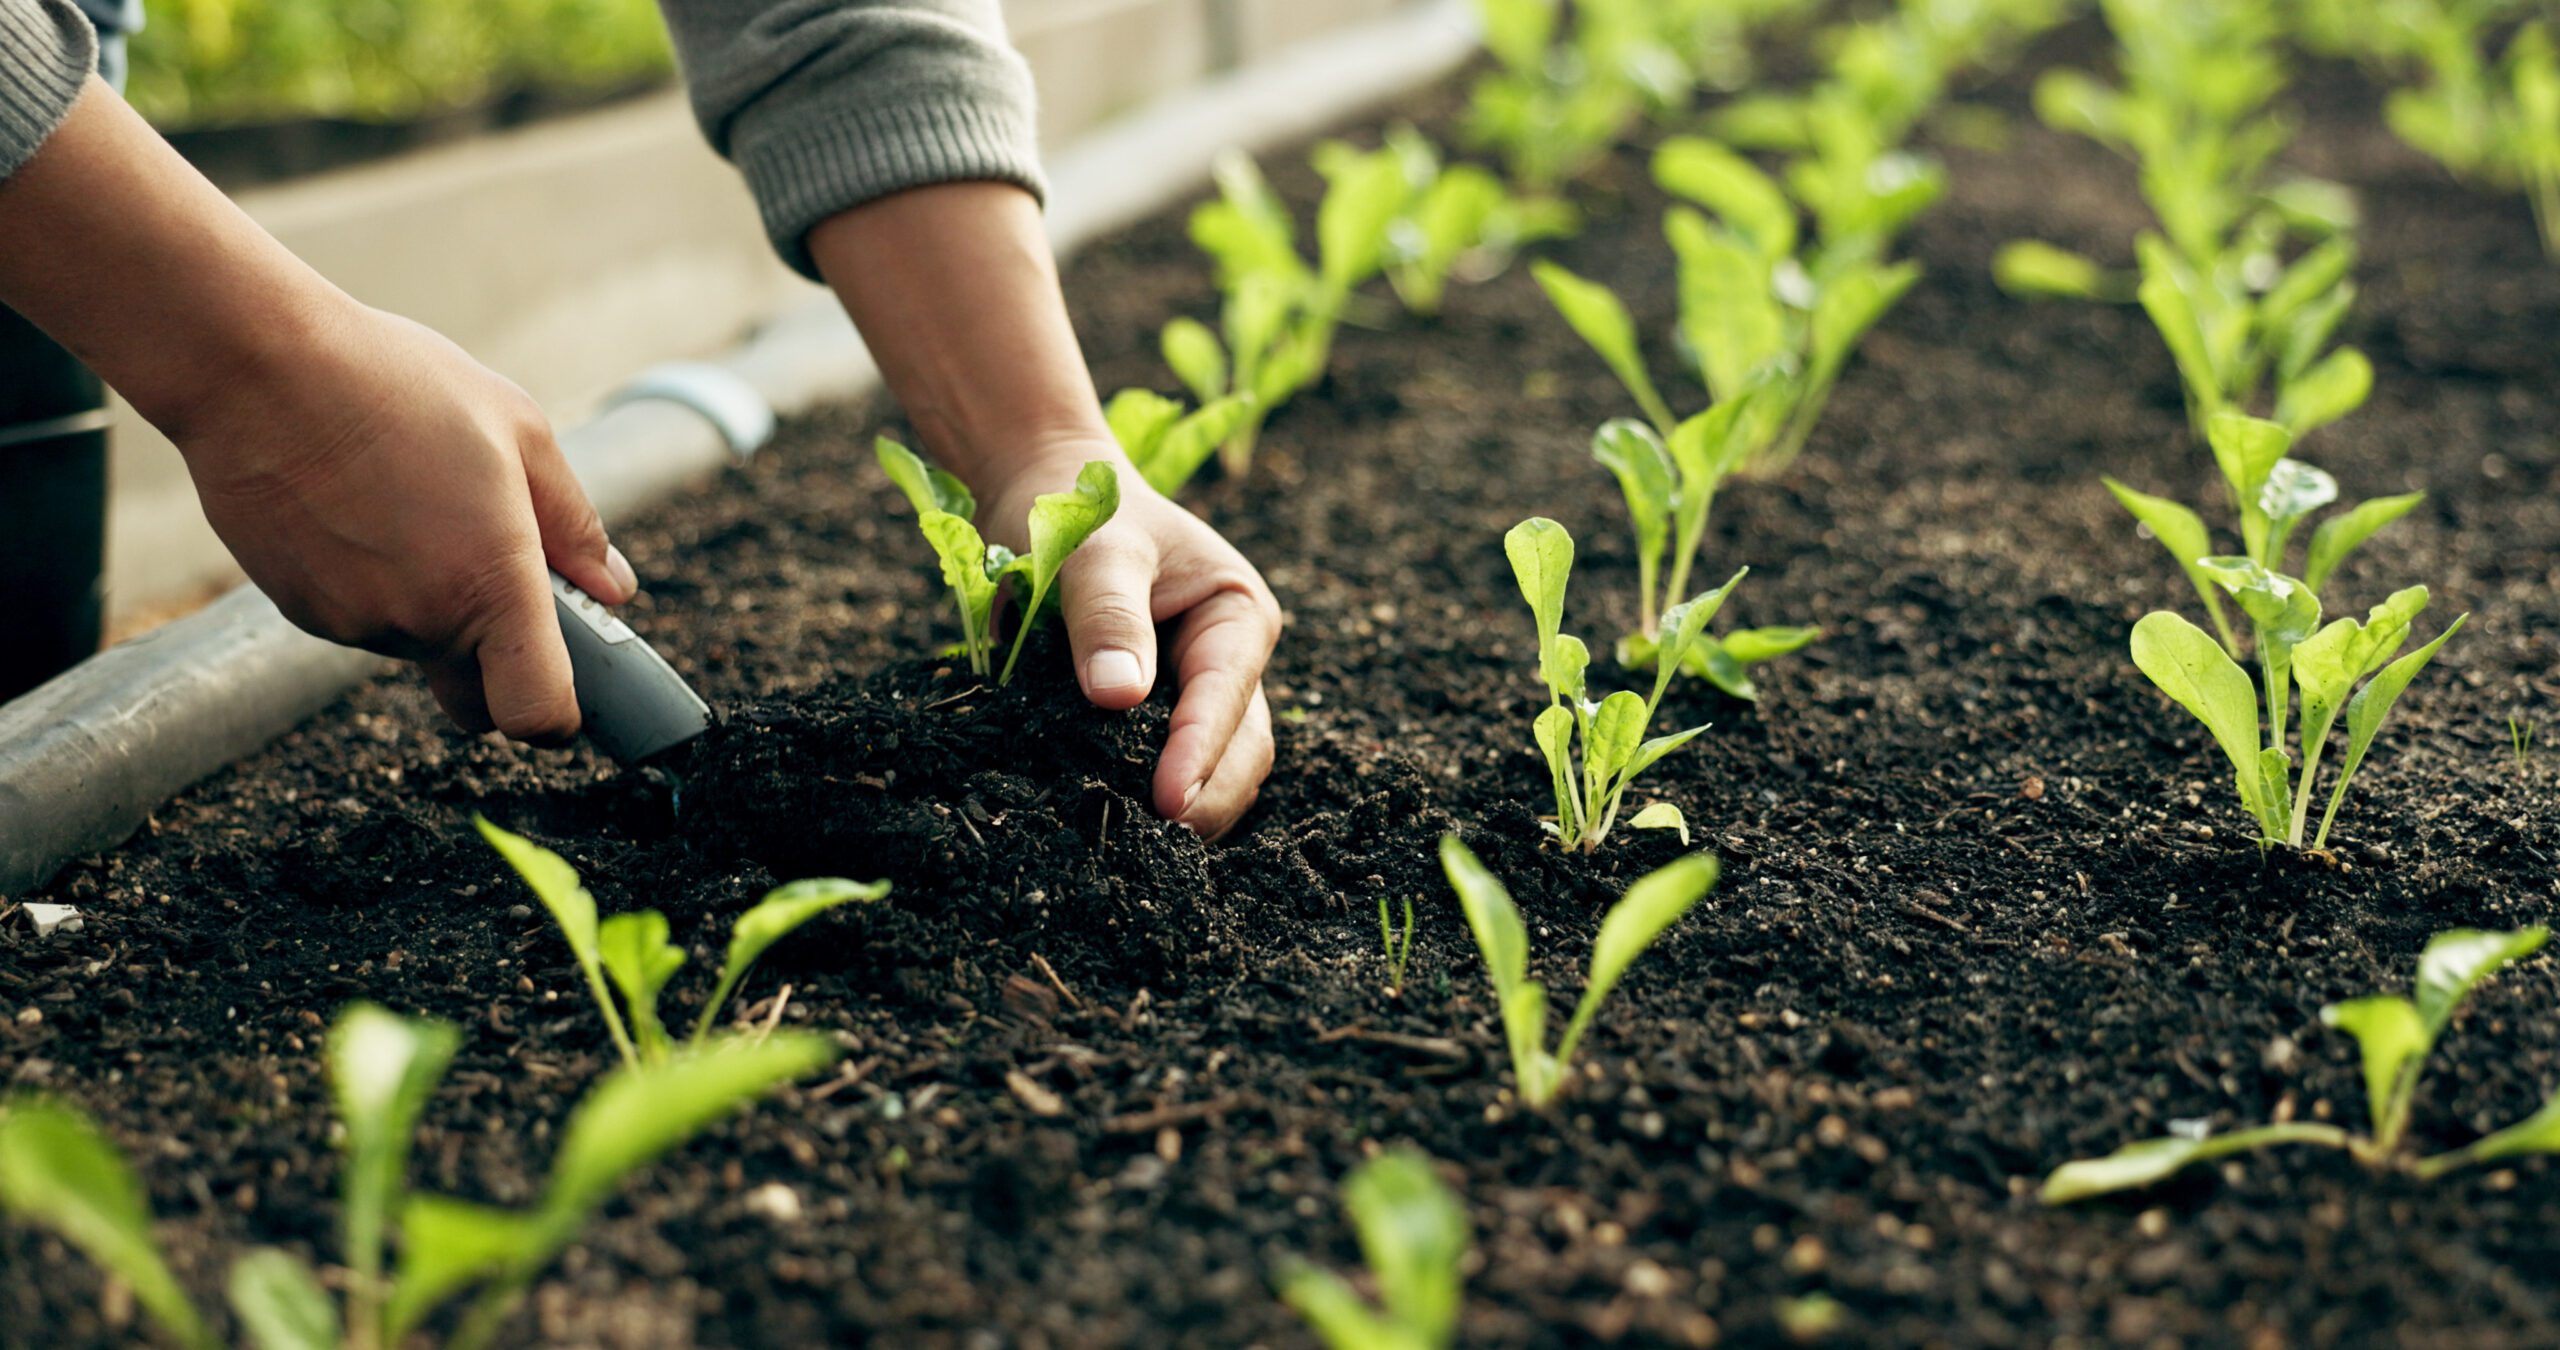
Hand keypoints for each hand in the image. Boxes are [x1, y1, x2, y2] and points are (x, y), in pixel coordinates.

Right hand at [172, 298, 634, 741]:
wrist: (255, 366)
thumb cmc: (396, 385)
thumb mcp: (519, 432)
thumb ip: (574, 524)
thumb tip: (611, 588)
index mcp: (490, 585)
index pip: (534, 712)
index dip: (557, 717)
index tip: (568, 687)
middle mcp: (419, 621)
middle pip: (475, 690)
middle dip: (497, 659)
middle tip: (496, 571)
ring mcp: (351, 622)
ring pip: (415, 645)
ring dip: (430, 602)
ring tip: (412, 502)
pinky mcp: (299, 609)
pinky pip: (360, 618)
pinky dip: (374, 584)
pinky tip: (360, 508)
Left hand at [980, 443, 1280, 838]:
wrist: (1048, 496)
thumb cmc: (1079, 510)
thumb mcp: (1094, 550)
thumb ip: (1107, 616)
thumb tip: (1117, 695)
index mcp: (1236, 615)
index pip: (1227, 697)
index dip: (1201, 752)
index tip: (1168, 801)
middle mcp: (1230, 662)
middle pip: (1242, 750)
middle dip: (1207, 798)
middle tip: (1154, 843)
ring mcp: (1196, 693)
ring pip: (1215, 771)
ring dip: (1186, 810)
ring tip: (1134, 845)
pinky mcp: (1155, 716)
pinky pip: (1164, 768)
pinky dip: (1148, 797)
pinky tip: (1112, 822)